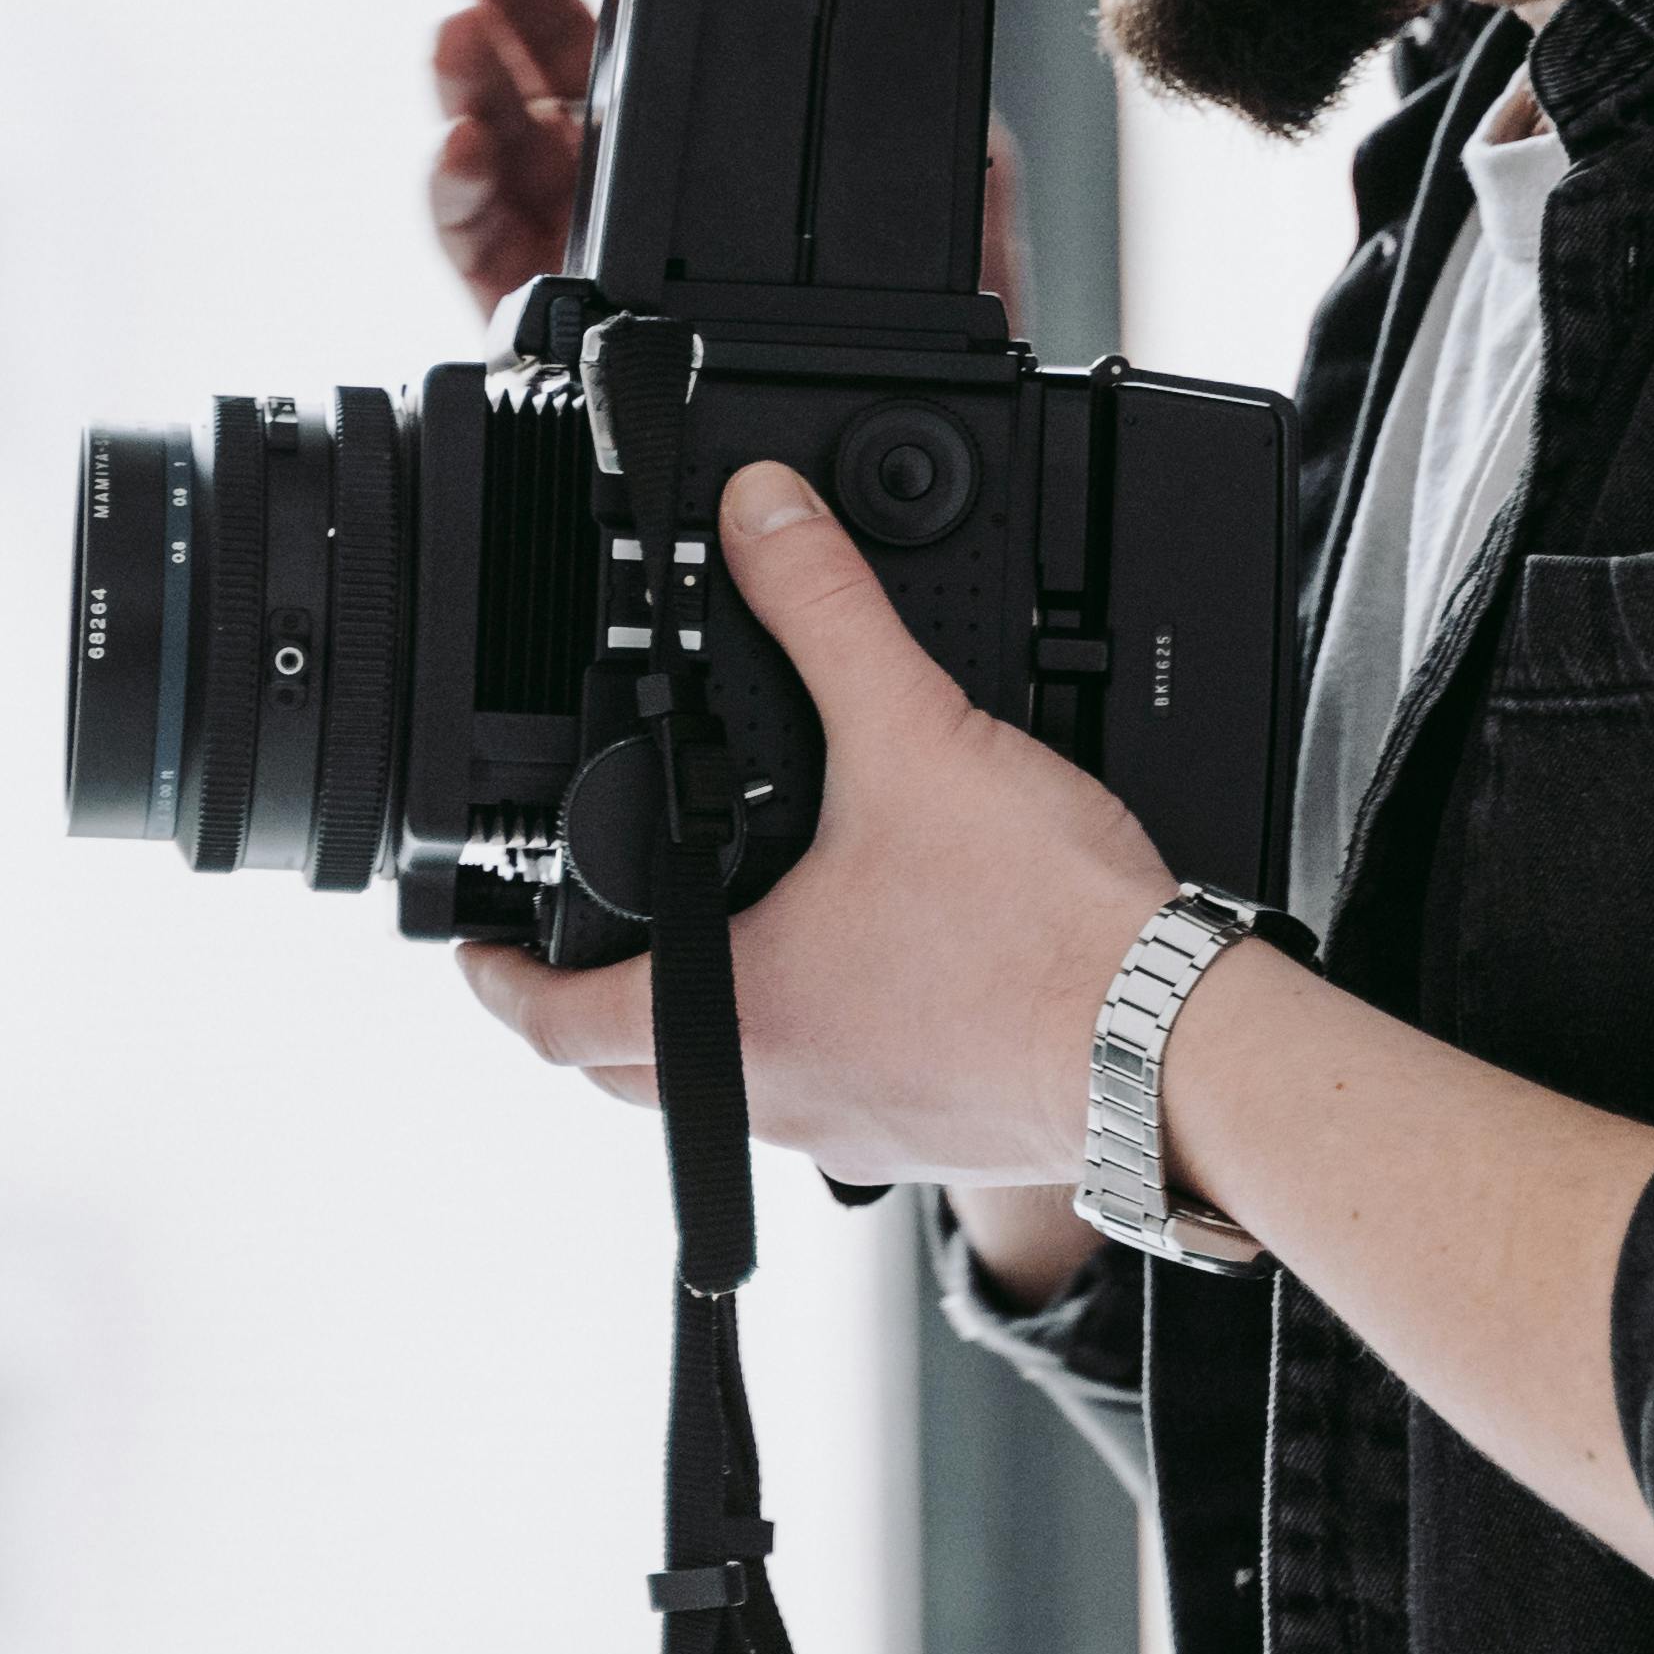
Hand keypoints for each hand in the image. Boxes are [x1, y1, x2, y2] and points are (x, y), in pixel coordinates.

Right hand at [427, 0, 1023, 321]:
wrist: (888, 442)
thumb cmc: (920, 320)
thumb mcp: (940, 165)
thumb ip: (899, 41)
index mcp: (715, 130)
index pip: (657, 18)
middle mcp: (640, 177)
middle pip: (554, 61)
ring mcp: (582, 240)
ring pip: (502, 137)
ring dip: (469, 77)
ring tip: (457, 33)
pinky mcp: (543, 317)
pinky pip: (479, 241)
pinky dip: (455, 185)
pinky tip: (461, 142)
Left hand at [464, 460, 1171, 1183]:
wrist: (1176, 1046)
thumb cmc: (1048, 934)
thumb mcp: (915, 735)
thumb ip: (827, 611)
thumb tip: (763, 518)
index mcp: (734, 1016)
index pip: (556, 1022)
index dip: (499, 980)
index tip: (477, 954)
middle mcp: (780, 1095)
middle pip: (632, 1073)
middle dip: (595, 1011)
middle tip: (585, 951)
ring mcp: (855, 1130)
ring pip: (737, 1088)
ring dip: (711, 1026)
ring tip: (733, 939)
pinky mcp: (936, 1136)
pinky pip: (839, 1095)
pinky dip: (824, 1040)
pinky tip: (876, 976)